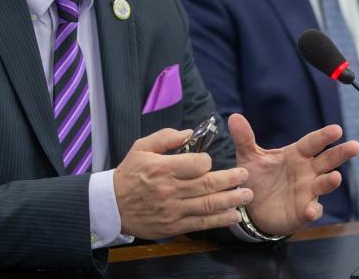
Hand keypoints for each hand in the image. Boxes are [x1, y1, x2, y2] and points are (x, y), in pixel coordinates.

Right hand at [114, 127, 251, 238]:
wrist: (112, 205)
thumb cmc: (129, 174)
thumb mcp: (141, 147)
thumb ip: (165, 138)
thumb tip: (189, 133)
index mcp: (163, 168)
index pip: (196, 165)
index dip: (208, 162)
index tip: (210, 161)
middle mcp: (170, 190)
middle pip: (207, 185)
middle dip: (231, 180)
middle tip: (245, 176)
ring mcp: (173, 210)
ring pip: (208, 205)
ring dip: (231, 200)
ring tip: (246, 195)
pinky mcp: (173, 226)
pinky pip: (201, 223)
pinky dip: (219, 220)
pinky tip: (233, 216)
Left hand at [229, 114, 358, 236]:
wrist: (252, 206)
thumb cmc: (257, 177)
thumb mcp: (249, 157)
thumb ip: (245, 138)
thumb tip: (234, 116)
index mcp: (296, 155)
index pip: (313, 143)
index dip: (324, 136)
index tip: (337, 129)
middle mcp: (306, 172)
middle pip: (327, 160)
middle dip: (340, 154)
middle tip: (354, 146)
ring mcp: (307, 191)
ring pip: (323, 184)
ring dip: (330, 181)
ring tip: (335, 177)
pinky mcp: (303, 211)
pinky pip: (312, 210)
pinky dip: (314, 210)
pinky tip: (312, 210)